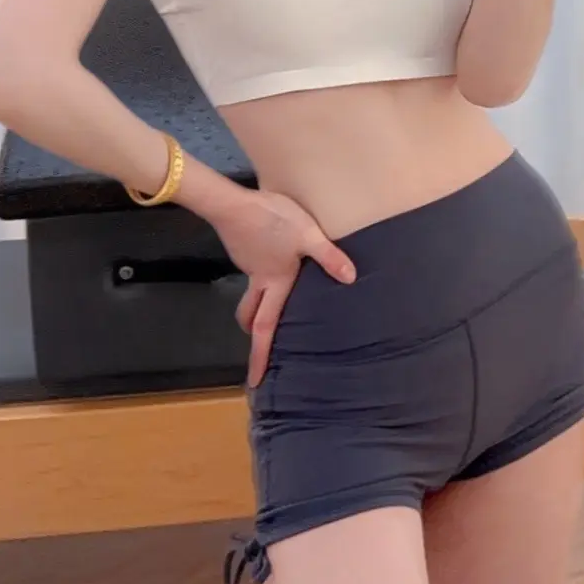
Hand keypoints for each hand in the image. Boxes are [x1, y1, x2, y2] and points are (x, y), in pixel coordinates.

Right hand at [217, 186, 354, 386]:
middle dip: (254, 335)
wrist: (232, 203)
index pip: (266, 328)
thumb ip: (329, 256)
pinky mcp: (245, 251)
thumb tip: (351, 278)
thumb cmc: (272, 220)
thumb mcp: (308, 235)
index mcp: (274, 284)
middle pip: (252, 317)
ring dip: (256, 309)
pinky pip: (254, 275)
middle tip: (260, 348)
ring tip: (270, 311)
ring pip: (252, 296)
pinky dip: (261, 282)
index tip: (254, 381)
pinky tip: (275, 266)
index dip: (260, 356)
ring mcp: (250, 266)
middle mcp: (259, 281)